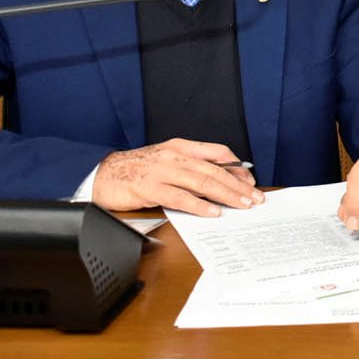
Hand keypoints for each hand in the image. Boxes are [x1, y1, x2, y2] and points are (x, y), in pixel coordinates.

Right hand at [93, 138, 264, 216]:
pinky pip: (180, 198)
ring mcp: (162, 172)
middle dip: (238, 185)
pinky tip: (213, 212)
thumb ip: (192, 165)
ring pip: (202, 183)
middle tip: (255, 197)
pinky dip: (199, 206)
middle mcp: (174, 156)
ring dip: (226, 195)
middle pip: (214, 170)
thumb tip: (221, 178)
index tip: (250, 180)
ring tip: (242, 205)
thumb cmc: (137, 169)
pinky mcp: (150, 189)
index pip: (217, 152)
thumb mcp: (168, 160)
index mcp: (180, 147)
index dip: (237, 167)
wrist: (104, 174)